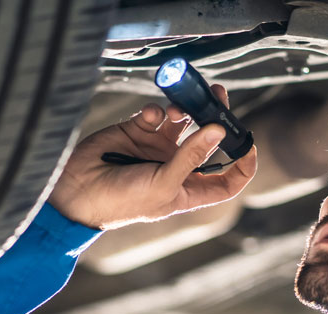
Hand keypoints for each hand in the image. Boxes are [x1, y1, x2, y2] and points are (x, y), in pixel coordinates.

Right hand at [48, 85, 256, 229]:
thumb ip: (190, 157)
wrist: (79, 192)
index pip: (227, 181)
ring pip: (184, 122)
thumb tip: (219, 129)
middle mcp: (176, 169)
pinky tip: (152, 116)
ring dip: (185, 110)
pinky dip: (158, 110)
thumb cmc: (122, 202)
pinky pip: (157, 114)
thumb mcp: (163, 184)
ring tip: (179, 107)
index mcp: (188, 191)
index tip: (248, 142)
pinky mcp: (138, 132)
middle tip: (218, 97)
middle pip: (208, 142)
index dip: (243, 164)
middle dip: (216, 120)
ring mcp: (158, 149)